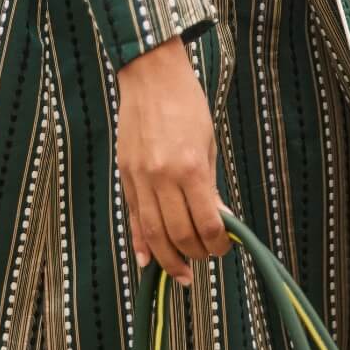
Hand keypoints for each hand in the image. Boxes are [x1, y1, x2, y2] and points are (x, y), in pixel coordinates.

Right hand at [116, 35, 231, 285]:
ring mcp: (139, 177)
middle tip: (206, 258)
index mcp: (190, 168)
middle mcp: (162, 178)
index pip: (206, 223)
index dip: (218, 243)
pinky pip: (133, 215)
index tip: (225, 245)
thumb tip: (217, 220)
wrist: (150, 74)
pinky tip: (147, 259)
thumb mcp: (207, 142)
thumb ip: (209, 185)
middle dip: (196, 254)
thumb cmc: (186, 103)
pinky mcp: (124, 173)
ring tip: (181, 274)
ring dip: (168, 259)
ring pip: (153, 233)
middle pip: (179, 235)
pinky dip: (140, 240)